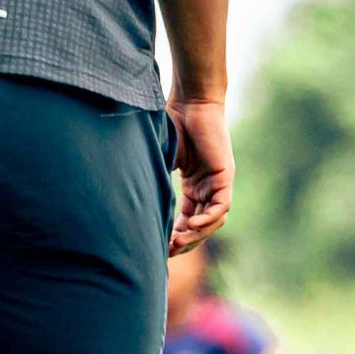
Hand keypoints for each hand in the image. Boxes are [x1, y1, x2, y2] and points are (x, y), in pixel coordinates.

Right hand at [166, 98, 232, 252]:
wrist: (189, 101)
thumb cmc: (173, 123)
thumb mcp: (160, 159)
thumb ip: (153, 179)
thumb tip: (130, 201)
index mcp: (194, 186)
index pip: (188, 220)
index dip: (176, 236)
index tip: (161, 248)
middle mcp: (208, 188)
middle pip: (202, 226)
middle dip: (186, 242)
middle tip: (168, 252)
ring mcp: (218, 183)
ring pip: (213, 220)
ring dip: (197, 235)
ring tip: (178, 243)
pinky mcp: (224, 176)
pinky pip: (221, 207)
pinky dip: (208, 220)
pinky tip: (192, 227)